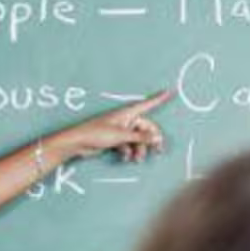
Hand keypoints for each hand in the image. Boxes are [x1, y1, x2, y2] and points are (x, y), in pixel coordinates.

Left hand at [52, 90, 171, 163]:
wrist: (79, 142)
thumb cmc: (97, 133)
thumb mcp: (121, 136)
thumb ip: (140, 138)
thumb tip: (157, 138)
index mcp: (128, 113)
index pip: (147, 104)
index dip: (159, 98)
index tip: (171, 91)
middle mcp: (126, 120)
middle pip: (145, 128)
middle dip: (150, 140)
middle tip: (157, 151)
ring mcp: (121, 129)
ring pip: (137, 139)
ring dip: (139, 149)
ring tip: (136, 159)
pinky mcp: (115, 139)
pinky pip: (128, 145)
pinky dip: (129, 151)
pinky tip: (124, 157)